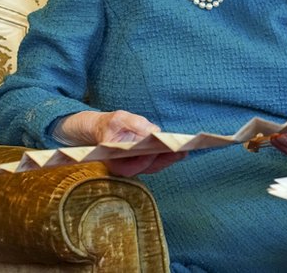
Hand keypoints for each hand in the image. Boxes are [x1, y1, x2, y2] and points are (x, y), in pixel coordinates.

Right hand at [57, 110, 186, 176]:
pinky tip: (181, 149)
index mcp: (114, 162)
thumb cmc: (109, 124)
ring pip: (155, 166)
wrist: (102, 129)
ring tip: (185, 149)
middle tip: (181, 151)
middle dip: (165, 160)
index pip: (132, 166)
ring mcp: (135, 165)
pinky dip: (168, 156)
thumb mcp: (119, 119)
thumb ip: (135, 124)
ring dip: (170, 159)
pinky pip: (157, 162)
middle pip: (148, 168)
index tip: (159, 151)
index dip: (147, 160)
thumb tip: (154, 131)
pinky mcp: (142, 161)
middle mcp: (125, 167)